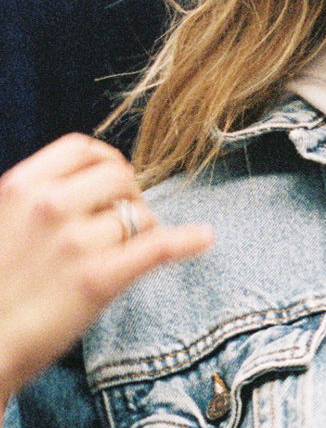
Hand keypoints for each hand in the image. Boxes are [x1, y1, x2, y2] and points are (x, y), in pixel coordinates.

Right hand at [0, 134, 212, 410]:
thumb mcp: (2, 224)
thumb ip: (36, 204)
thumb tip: (80, 196)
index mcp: (22, 186)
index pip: (83, 148)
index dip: (108, 164)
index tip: (116, 183)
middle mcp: (50, 205)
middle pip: (120, 177)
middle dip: (132, 196)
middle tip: (128, 225)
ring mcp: (77, 242)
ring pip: (139, 217)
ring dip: (144, 233)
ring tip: (131, 255)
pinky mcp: (99, 279)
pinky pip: (157, 247)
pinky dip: (187, 241)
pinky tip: (204, 237)